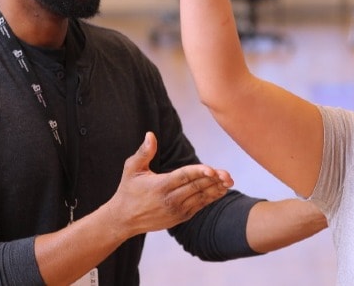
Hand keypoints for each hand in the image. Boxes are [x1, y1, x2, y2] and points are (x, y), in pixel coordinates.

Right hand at [105, 132, 232, 237]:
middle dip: (213, 180)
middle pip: (196, 187)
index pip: (183, 177)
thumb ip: (143, 152)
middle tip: (228, 174)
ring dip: (216, 189)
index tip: (212, 169)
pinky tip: (222, 189)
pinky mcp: (181, 216)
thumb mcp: (131, 169)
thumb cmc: (128, 190)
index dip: (199, 172)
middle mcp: (170, 199)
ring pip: (200, 197)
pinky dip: (211, 198)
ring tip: (229, 181)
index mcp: (160, 186)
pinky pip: (200, 205)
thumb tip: (150, 134)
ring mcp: (177, 210)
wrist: (124, 219)